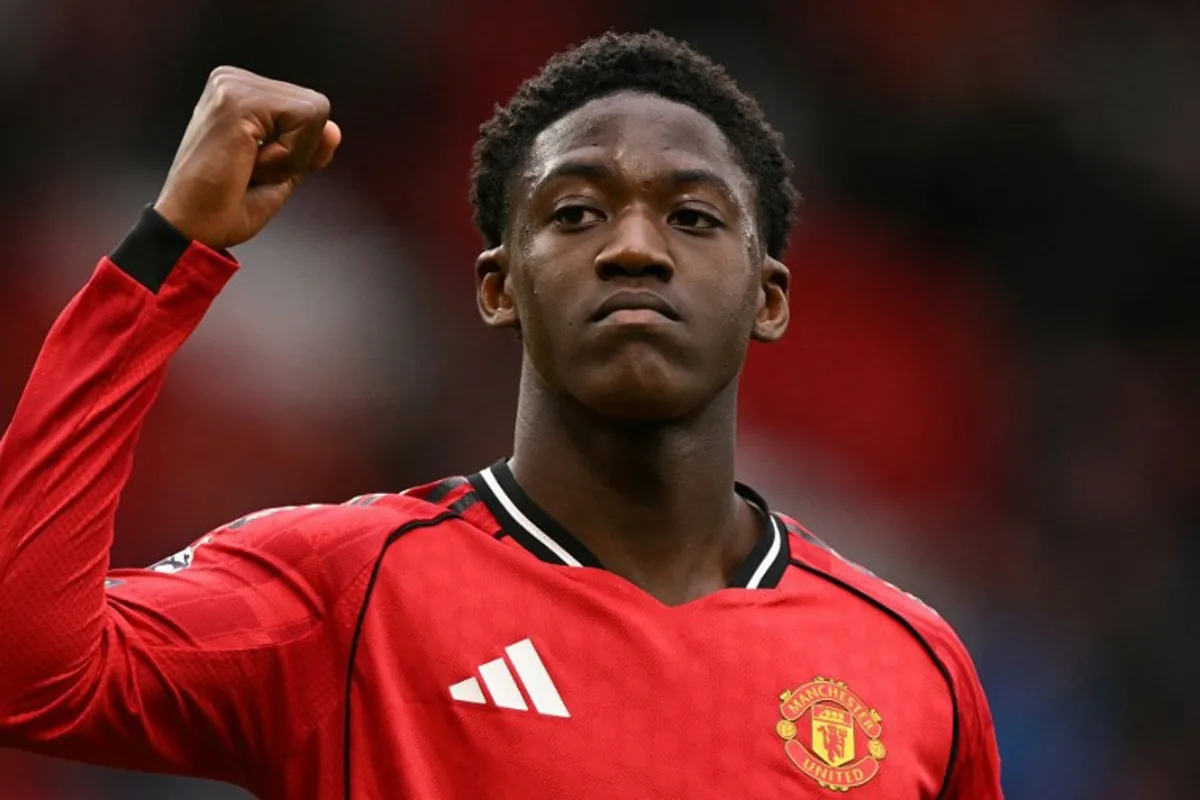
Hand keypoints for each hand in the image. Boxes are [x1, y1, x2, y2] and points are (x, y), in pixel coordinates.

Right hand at [153, 66, 341, 249]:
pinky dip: (287, 158)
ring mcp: (232, 85)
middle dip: (298, 153)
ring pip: (315, 113)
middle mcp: (232, 80)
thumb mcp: (280, 174)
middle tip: (250, 171)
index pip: (309, 110)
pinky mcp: (237, 101)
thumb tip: (334, 130)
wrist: (190, 231)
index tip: (254, 168)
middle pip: (317, 108)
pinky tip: (248, 165)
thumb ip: (307, 149)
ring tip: (247, 168)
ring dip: (291, 158)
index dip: (299, 150)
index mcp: (238, 91)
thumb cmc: (226, 208)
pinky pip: (304, 122)